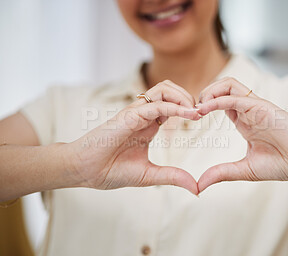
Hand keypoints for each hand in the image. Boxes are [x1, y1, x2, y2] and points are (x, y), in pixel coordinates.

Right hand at [68, 80, 200, 193]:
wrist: (83, 171)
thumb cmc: (110, 170)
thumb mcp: (149, 175)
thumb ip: (173, 177)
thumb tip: (196, 189)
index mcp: (149, 124)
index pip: (172, 104)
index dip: (189, 107)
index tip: (203, 118)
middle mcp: (143, 115)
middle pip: (170, 89)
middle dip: (189, 96)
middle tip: (201, 112)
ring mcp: (135, 113)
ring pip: (163, 89)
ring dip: (183, 96)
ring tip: (196, 111)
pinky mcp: (128, 116)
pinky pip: (155, 105)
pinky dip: (175, 107)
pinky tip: (189, 114)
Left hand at [196, 78, 287, 192]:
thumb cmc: (285, 163)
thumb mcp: (245, 170)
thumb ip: (222, 173)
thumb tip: (198, 185)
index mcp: (244, 121)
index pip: (219, 103)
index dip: (202, 107)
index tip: (188, 120)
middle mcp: (248, 110)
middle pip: (221, 88)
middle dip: (202, 94)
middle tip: (189, 111)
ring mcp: (255, 106)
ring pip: (228, 84)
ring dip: (209, 91)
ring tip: (196, 108)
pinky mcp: (261, 106)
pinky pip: (235, 97)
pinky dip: (217, 100)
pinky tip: (203, 109)